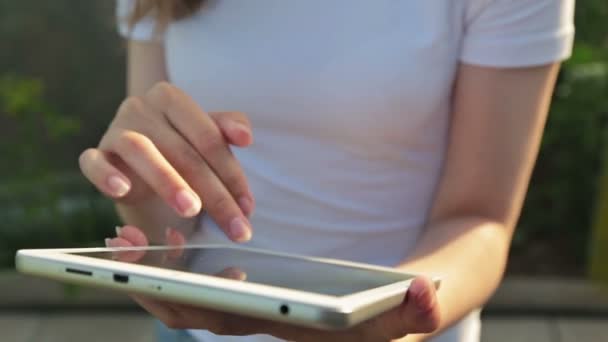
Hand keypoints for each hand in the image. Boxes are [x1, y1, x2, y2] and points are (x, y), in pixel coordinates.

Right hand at [79, 82, 254, 241]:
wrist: (138, 157)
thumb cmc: (179, 145)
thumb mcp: (207, 137)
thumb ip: (228, 129)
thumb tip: (245, 135)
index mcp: (172, 99)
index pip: (209, 137)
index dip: (232, 174)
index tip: (248, 207)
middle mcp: (142, 108)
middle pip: (183, 151)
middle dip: (213, 194)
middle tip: (233, 225)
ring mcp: (115, 129)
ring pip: (140, 151)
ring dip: (168, 181)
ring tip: (191, 209)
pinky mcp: (95, 154)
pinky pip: (93, 162)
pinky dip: (106, 175)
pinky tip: (122, 191)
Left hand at [107, 226, 440, 341]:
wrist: (395, 303)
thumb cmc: (397, 307)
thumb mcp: (415, 307)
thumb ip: (423, 308)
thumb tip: (421, 291)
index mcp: (290, 328)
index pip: (234, 321)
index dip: (193, 300)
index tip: (160, 274)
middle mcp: (265, 323)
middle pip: (195, 312)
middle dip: (150, 285)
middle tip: (118, 246)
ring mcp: (256, 305)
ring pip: (188, 297)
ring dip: (152, 271)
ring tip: (124, 234)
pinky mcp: (255, 289)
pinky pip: (201, 279)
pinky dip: (175, 261)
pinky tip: (165, 233)